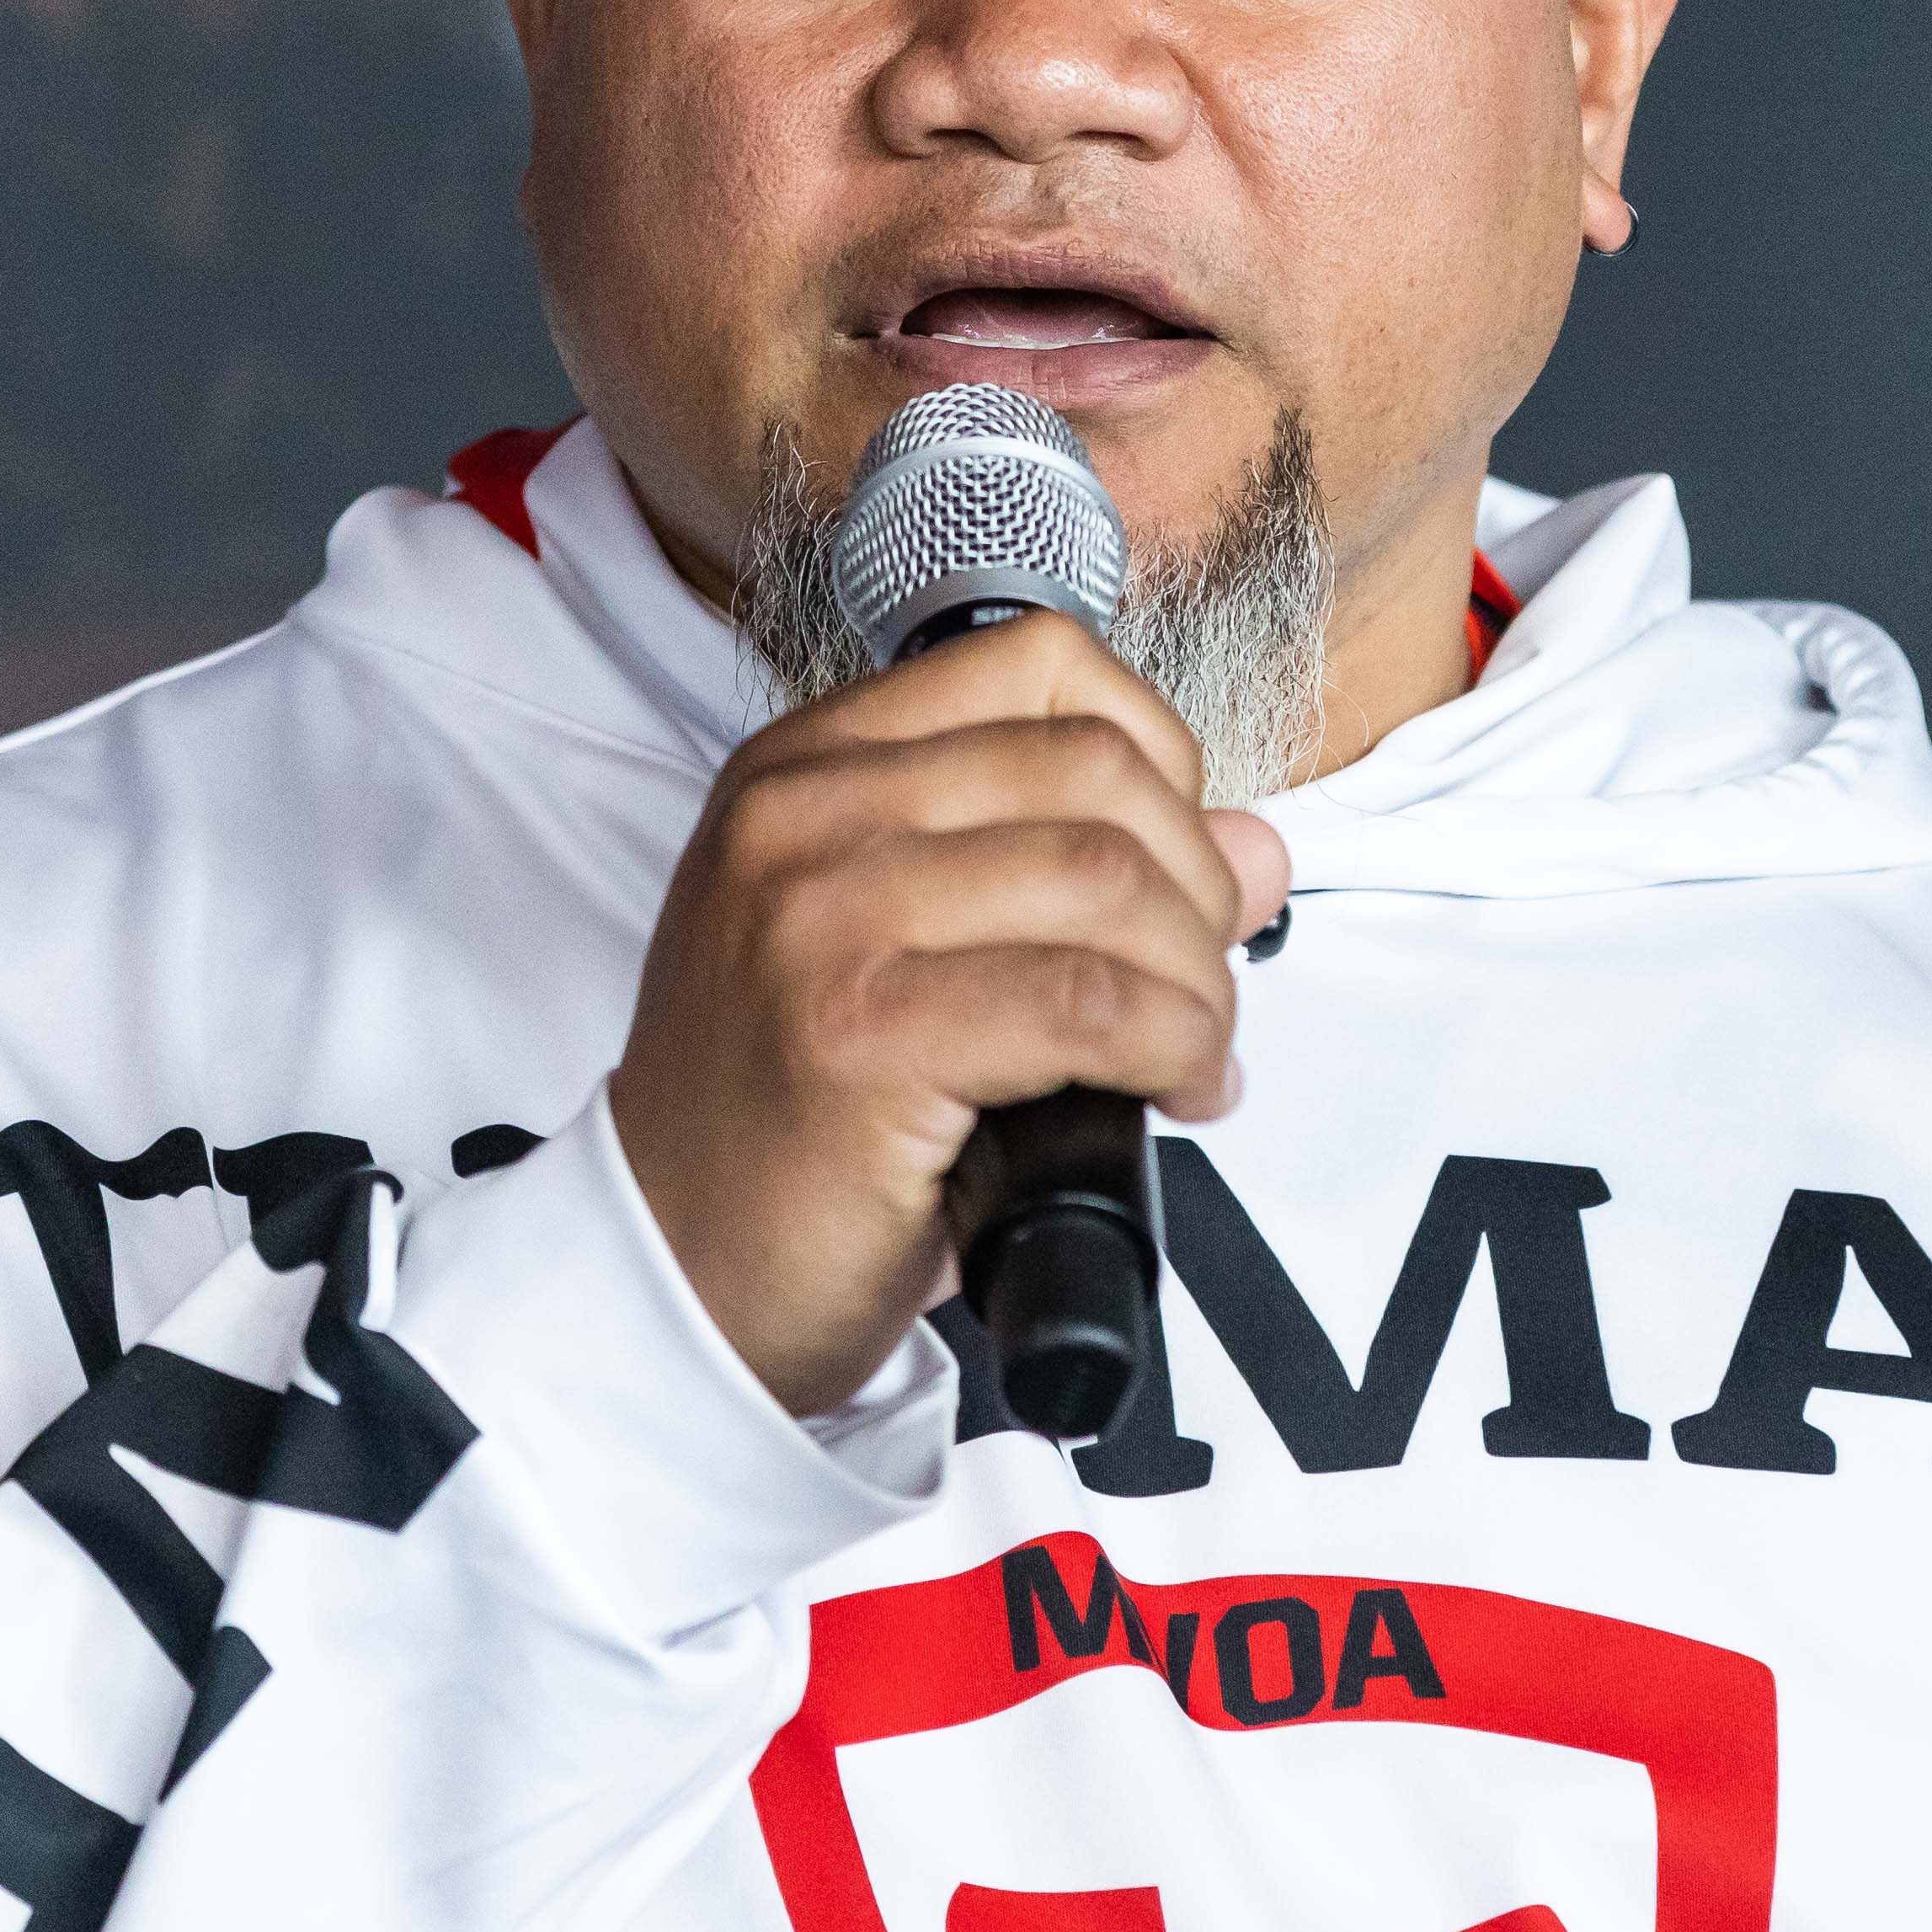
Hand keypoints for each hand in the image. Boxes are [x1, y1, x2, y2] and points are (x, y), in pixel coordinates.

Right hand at [603, 612, 1293, 1414]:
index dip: (1156, 757)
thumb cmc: (790, 1118)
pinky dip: (1171, 1045)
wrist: (675, 1268)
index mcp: (807, 766)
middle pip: (1094, 772)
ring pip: (1107, 880)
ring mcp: (821, 917)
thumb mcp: (913, 950)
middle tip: (1195, 985)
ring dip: (1195, 978)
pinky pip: (1087, 1003)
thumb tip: (1256, 847)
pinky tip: (1175, 1089)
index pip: (1038, 663)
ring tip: (1191, 1049)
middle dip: (1193, 886)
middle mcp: (803, 816)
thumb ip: (1069, 870)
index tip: (1171, 859)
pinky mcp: (860, 1034)